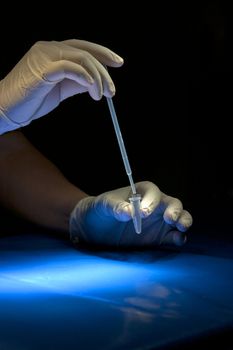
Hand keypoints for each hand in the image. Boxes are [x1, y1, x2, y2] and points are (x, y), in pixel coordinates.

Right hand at [0, 39, 122, 132]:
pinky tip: (92, 89)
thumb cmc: (31, 100)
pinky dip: (85, 78)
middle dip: (104, 72)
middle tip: (112, 91)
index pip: (83, 47)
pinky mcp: (43, 70)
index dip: (103, 53)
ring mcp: (45, 57)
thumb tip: (96, 82)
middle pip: (86, 52)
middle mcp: (49, 49)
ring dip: (98, 78)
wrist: (8, 109)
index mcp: (52, 51)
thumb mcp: (60, 90)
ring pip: (82, 59)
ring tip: (101, 96)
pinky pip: (71, 68)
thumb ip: (76, 83)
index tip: (118, 63)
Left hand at [69, 181, 192, 247]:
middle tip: (169, 219)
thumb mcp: (103, 205)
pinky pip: (173, 236)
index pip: (153, 192)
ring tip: (180, 228)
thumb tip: (128, 212)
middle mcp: (154, 205)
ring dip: (183, 221)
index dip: (151, 201)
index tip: (143, 213)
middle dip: (174, 210)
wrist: (95, 229)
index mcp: (141, 192)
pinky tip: (177, 240)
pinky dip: (178, 237)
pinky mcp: (159, 238)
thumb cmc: (100, 210)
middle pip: (172, 203)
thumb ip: (115, 206)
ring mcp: (158, 222)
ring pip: (179, 218)